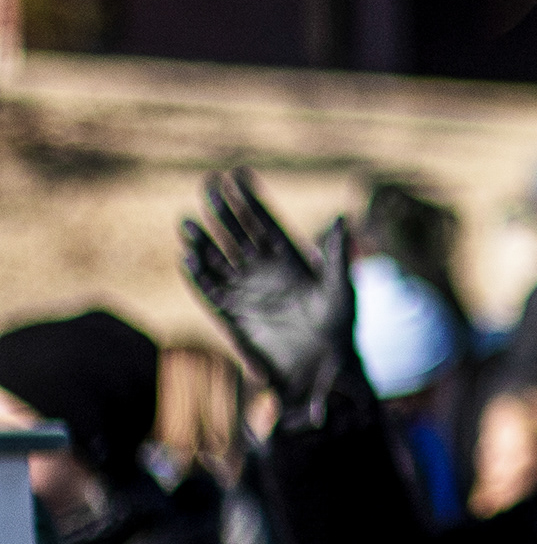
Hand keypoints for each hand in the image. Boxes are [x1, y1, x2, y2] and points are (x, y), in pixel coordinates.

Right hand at [178, 170, 360, 414]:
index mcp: (291, 260)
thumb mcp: (341, 290)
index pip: (266, 222)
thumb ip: (337, 256)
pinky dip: (199, 277)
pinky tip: (188, 258)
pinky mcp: (233, 316)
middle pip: (238, 234)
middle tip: (208, 183)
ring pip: (219, 260)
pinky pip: (211, 292)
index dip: (251, 199)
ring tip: (188, 221)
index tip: (237, 174)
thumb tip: (342, 217)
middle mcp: (265, 272)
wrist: (323, 369)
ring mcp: (247, 292)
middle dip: (224, 211)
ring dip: (203, 241)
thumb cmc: (339, 329)